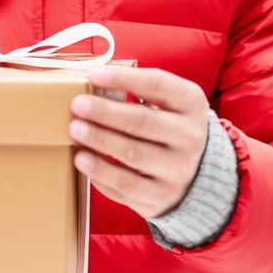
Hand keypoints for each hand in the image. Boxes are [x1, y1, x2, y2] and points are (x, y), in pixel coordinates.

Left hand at [68, 65, 208, 218]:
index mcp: (191, 104)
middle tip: (78, 105)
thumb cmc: (171, 127)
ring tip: (75, 130)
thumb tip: (95, 82)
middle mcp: (190, 137)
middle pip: (142, 121)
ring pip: (132, 154)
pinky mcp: (161, 197)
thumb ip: (140, 90)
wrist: (198, 174)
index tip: (96, 75)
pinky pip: (126, 185)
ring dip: (99, 140)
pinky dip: (100, 172)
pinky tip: (82, 159)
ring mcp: (177, 170)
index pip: (157, 85)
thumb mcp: (170, 102)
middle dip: (105, 112)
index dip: (124, 78)